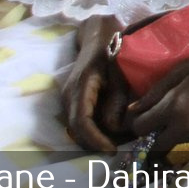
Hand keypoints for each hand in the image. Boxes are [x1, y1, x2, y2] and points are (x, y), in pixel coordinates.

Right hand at [60, 16, 132, 153]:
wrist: (98, 35)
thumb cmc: (112, 50)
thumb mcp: (119, 72)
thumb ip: (117, 99)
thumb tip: (115, 128)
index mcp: (80, 87)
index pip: (81, 121)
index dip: (95, 139)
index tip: (111, 150)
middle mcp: (69, 96)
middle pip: (76, 130)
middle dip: (94, 144)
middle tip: (117, 151)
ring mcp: (69, 99)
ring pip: (76, 129)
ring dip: (93, 140)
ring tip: (116, 145)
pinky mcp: (74, 101)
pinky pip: (80, 122)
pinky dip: (92, 132)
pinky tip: (110, 135)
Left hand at [124, 40, 188, 158]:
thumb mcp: (184, 68)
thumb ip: (157, 91)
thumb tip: (134, 110)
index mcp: (174, 106)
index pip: (140, 126)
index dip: (137, 121)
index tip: (142, 115)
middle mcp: (184, 127)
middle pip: (154, 145)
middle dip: (152, 135)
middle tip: (157, 122)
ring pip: (171, 151)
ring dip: (168, 141)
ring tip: (173, 125)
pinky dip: (184, 141)